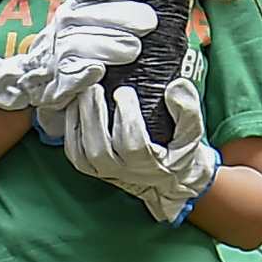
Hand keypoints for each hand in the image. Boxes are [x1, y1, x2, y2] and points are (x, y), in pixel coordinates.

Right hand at [0, 0, 158, 114]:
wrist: (29, 80)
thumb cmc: (68, 48)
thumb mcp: (82, 20)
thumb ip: (103, 5)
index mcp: (74, 8)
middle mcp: (64, 26)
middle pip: (90, 16)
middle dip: (120, 17)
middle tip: (149, 23)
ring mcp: (57, 54)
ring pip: (79, 44)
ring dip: (107, 45)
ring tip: (133, 48)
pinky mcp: (56, 84)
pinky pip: (68, 76)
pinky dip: (81, 73)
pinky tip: (96, 70)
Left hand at [57, 74, 220, 224]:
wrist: (167, 175)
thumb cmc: (178, 148)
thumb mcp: (191, 132)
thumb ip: (188, 110)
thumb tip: (175, 87)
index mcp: (150, 164)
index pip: (133, 145)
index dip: (127, 118)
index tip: (125, 91)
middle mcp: (124, 171)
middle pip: (100, 148)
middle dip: (95, 114)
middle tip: (95, 86)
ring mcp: (104, 172)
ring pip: (83, 151)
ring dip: (80, 119)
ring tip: (83, 91)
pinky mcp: (91, 168)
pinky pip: (74, 151)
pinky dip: (70, 128)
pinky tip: (74, 105)